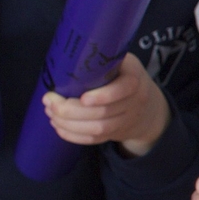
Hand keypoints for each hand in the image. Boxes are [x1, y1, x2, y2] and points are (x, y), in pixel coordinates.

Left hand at [41, 54, 171, 154]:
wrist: (149, 106)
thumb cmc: (124, 76)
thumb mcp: (121, 62)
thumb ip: (101, 61)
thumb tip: (64, 60)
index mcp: (134, 78)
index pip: (123, 89)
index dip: (103, 96)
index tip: (82, 98)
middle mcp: (135, 102)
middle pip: (104, 113)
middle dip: (72, 110)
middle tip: (49, 101)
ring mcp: (127, 120)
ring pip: (98, 128)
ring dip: (69, 124)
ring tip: (51, 114)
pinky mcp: (117, 133)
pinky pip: (95, 139)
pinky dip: (74, 136)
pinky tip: (59, 127)